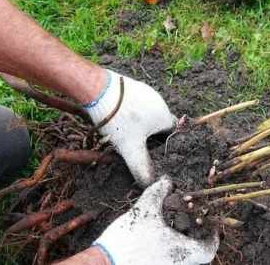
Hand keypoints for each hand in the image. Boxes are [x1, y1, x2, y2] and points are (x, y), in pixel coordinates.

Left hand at [85, 70, 176, 186]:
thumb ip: (141, 167)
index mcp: (164, 116)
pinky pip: (136, 104)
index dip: (162, 146)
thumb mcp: (130, 148)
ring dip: (138, 125)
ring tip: (123, 133)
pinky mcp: (132, 87)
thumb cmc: (118, 119)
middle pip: (158, 125)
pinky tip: (117, 119)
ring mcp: (145, 92)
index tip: (148, 153)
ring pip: (146, 114)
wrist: (98, 89)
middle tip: (134, 145)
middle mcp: (159, 102)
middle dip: (148, 137)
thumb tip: (150, 183)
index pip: (171, 134)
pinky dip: (129, 113)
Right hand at [93, 176, 219, 264]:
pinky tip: (158, 239)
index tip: (209, 225)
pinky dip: (170, 250)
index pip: (209, 249)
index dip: (212, 236)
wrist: (103, 264)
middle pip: (197, 255)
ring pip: (184, 259)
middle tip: (191, 222)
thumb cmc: (127, 240)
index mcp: (182, 252)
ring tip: (174, 228)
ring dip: (183, 244)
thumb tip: (167, 181)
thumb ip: (158, 192)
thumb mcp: (144, 210)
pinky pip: (170, 262)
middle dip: (196, 237)